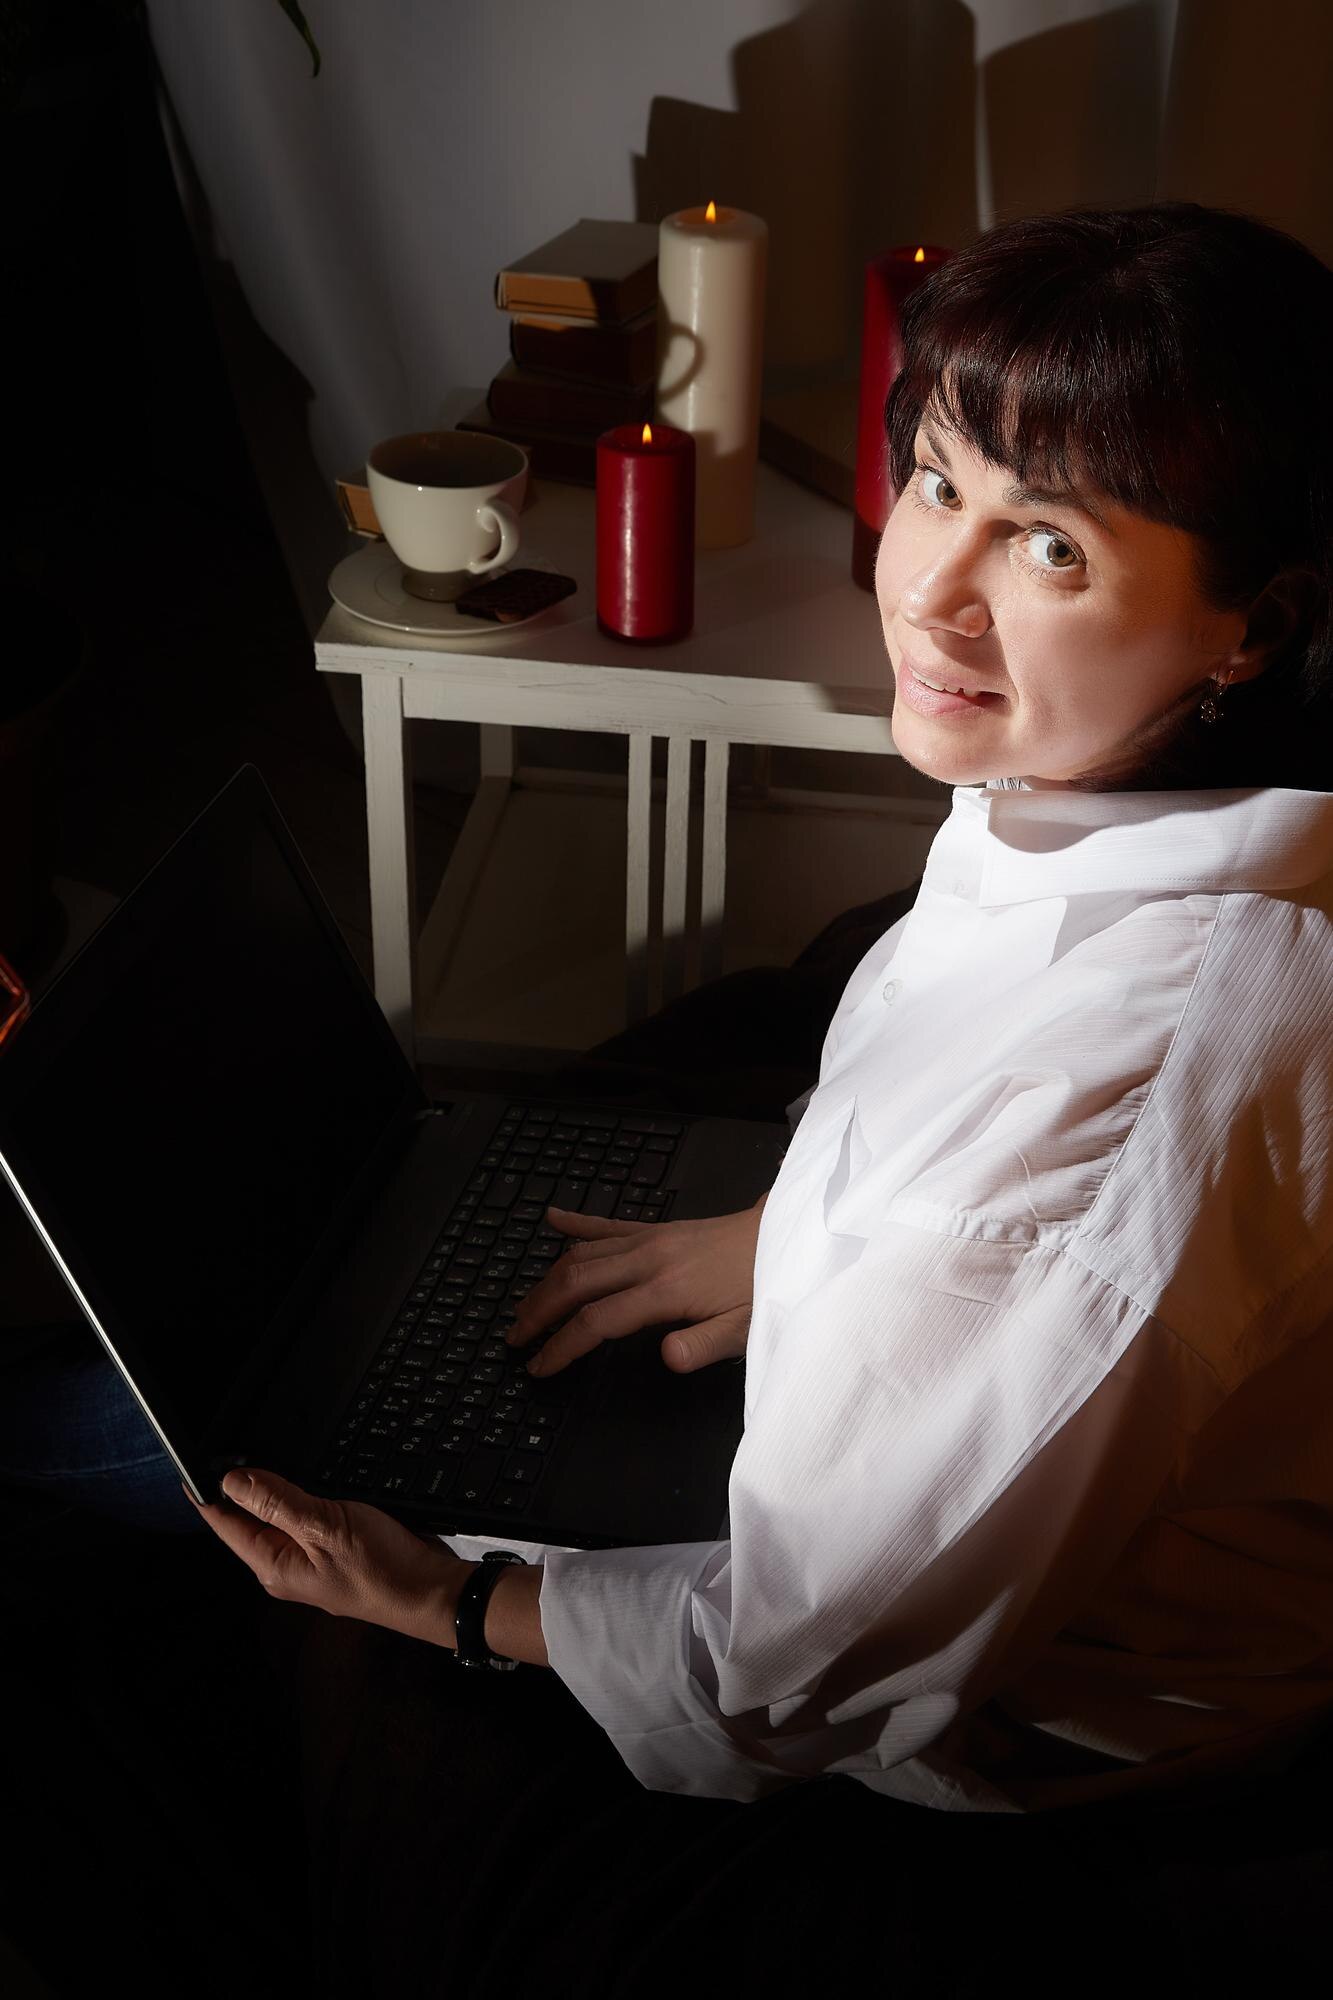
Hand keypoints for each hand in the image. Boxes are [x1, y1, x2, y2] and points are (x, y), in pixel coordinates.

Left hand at [183, 1467, 467, 1646]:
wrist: (430, 1591)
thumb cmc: (382, 1569)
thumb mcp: (323, 1526)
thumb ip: (277, 1501)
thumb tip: (232, 1480)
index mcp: (273, 1565)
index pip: (224, 1524)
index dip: (207, 1492)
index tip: (192, 1463)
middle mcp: (285, 1566)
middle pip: (247, 1520)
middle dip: (236, 1486)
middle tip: (227, 1447)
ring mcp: (309, 1560)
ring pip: (276, 1516)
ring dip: (269, 1488)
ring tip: (255, 1457)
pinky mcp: (332, 1551)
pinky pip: (302, 1518)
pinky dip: (298, 1496)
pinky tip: (302, 1479)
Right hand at [507, 1194, 767, 1377]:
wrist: (787, 1238)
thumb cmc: (766, 1287)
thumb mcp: (746, 1328)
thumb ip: (704, 1345)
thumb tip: (666, 1358)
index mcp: (666, 1289)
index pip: (597, 1321)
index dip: (562, 1346)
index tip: (539, 1366)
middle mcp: (649, 1258)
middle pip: (575, 1282)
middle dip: (539, 1311)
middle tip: (515, 1338)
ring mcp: (651, 1239)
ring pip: (583, 1254)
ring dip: (547, 1280)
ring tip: (524, 1305)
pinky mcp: (659, 1228)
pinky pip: (609, 1224)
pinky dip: (576, 1222)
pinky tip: (551, 1219)